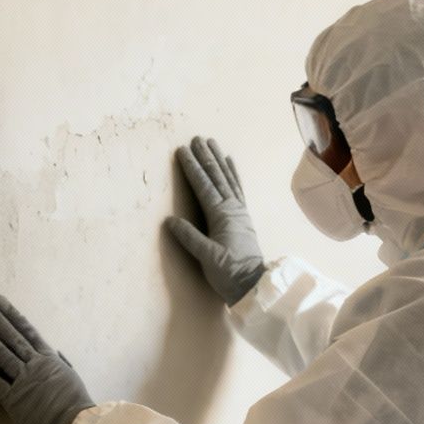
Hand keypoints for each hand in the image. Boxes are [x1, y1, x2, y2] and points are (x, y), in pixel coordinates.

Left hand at [0, 295, 95, 423]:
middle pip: (10, 336)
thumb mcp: (71, 379)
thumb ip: (61, 364)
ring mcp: (23, 381)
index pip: (27, 330)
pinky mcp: (13, 400)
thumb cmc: (75, 406)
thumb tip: (56, 353)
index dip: (11, 314)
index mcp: (49, 359)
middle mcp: (35, 365)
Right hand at [166, 136, 265, 304]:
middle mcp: (232, 209)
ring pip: (228, 179)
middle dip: (206, 157)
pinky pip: (238, 189)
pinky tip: (230, 163)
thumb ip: (189, 237)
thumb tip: (170, 220)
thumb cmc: (230, 273)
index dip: (192, 168)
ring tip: (212, 144)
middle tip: (197, 138)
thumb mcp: (206, 257)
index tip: (183, 151)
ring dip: (219, 161)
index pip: (204, 186)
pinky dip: (233, 174)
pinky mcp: (243, 217)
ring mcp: (240, 212)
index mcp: (222, 215)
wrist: (254, 285)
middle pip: (217, 177)